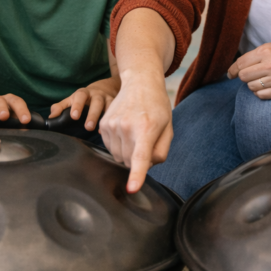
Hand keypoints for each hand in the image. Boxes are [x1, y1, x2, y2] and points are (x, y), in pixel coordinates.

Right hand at [0, 94, 31, 124]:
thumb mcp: (11, 120)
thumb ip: (18, 126)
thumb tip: (25, 134)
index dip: (22, 110)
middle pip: (0, 101)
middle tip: (4, 116)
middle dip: (2, 108)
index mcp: (9, 102)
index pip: (17, 102)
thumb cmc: (3, 120)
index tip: (25, 120)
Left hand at [48, 79, 117, 130]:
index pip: (80, 96)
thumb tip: (51, 117)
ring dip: (104, 118)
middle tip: (88, 127)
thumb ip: (60, 107)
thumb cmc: (84, 97)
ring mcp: (108, 99)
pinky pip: (115, 112)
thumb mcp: (71, 99)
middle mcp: (97, 95)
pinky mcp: (116, 105)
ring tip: (98, 130)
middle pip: (96, 102)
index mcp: (84, 93)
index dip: (77, 105)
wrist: (105, 88)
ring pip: (109, 106)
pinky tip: (107, 130)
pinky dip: (111, 120)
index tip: (74, 116)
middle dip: (92, 114)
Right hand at [99, 74, 172, 192]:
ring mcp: (112, 125)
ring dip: (128, 153)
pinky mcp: (103, 124)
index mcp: (146, 128)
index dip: (137, 175)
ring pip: (119, 157)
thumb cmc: (157, 106)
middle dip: (139, 159)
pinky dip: (119, 146)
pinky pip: (110, 148)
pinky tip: (126, 132)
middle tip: (147, 139)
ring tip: (136, 133)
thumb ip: (161, 151)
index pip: (140, 157)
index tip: (132, 188)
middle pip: (130, 162)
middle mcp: (126, 127)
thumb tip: (146, 166)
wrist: (140, 82)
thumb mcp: (168, 128)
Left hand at [227, 40, 270, 98]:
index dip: (232, 70)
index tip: (230, 74)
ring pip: (251, 87)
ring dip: (253, 85)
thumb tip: (239, 67)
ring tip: (262, 79)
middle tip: (250, 75)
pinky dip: (260, 92)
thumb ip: (257, 55)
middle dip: (244, 77)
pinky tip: (266, 86)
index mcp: (266, 51)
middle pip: (244, 77)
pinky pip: (262, 95)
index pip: (240, 63)